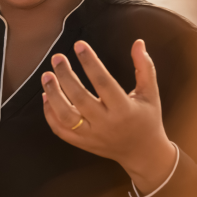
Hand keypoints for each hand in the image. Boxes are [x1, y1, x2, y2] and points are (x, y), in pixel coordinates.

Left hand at [41, 39, 176, 194]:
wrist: (143, 154)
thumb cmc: (147, 118)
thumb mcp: (150, 92)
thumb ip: (144, 67)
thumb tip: (138, 42)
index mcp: (124, 109)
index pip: (103, 82)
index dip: (90, 62)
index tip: (79, 45)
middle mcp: (106, 124)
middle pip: (80, 98)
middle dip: (66, 76)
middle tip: (57, 57)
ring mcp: (92, 136)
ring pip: (65, 116)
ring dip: (53, 94)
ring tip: (46, 75)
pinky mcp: (82, 143)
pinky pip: (60, 130)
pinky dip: (50, 114)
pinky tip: (46, 96)